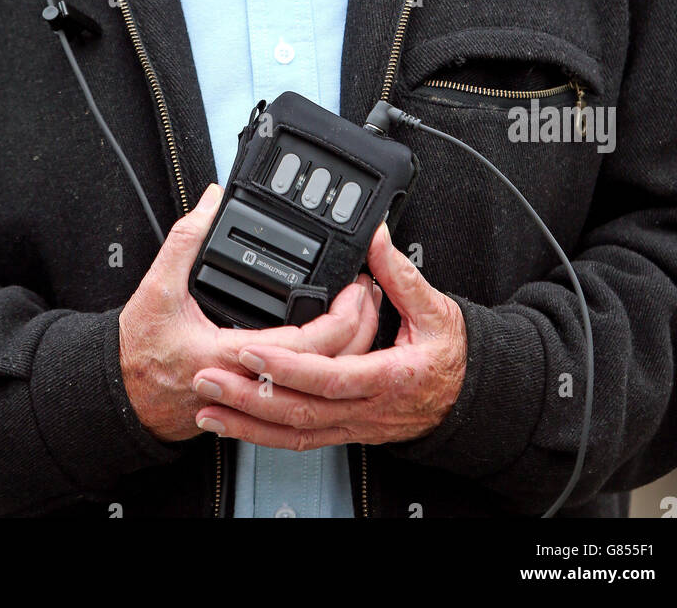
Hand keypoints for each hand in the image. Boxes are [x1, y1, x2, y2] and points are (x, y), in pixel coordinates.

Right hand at [118, 184, 381, 442]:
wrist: (123, 395)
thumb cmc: (139, 352)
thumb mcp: (156, 289)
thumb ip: (185, 240)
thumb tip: (212, 200)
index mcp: (230, 356)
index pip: (305, 347)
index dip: (340, 320)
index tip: (354, 290)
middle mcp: (248, 382)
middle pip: (325, 368)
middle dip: (358, 330)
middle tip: (369, 292)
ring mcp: (254, 395)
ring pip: (318, 382)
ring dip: (349, 348)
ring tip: (362, 311)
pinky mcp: (255, 397)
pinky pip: (302, 384)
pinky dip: (326, 363)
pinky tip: (337, 339)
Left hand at [191, 221, 467, 448]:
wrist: (468, 399)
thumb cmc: (451, 357)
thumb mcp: (437, 309)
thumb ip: (401, 274)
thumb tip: (376, 238)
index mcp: (386, 378)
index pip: (327, 376)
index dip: (287, 365)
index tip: (250, 349)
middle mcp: (364, 408)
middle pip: (299, 410)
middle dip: (249, 397)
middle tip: (208, 378)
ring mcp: (351, 424)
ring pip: (292, 432)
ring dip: (247, 422)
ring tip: (208, 406)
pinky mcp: (342, 429)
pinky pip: (298, 438)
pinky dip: (261, 434)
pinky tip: (232, 423)